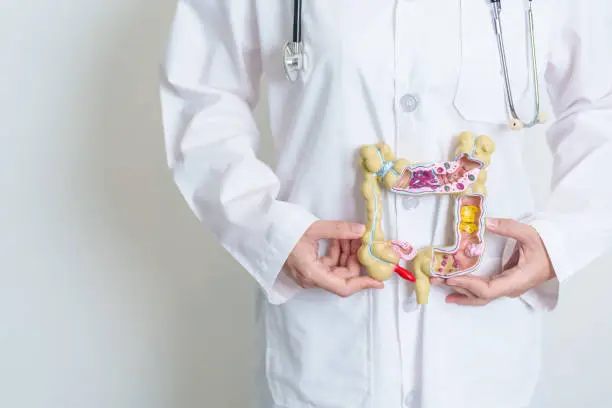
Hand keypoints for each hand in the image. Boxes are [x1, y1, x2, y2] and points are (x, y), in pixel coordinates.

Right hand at [285, 220, 384, 296]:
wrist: (262, 230)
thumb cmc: (284, 230)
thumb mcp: (313, 228)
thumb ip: (339, 230)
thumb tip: (361, 230)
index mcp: (312, 273)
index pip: (343, 287)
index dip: (363, 284)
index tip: (379, 280)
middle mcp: (311, 278)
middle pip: (342, 276)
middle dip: (355, 259)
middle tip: (363, 240)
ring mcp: (309, 273)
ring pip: (336, 268)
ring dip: (347, 252)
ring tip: (351, 234)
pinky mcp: (307, 266)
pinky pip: (328, 263)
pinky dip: (337, 251)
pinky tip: (340, 236)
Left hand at [432, 218, 555, 305]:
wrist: (560, 256)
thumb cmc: (547, 246)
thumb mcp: (530, 234)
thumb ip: (509, 228)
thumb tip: (487, 222)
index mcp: (517, 280)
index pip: (488, 289)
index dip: (468, 285)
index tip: (451, 279)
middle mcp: (510, 288)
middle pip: (480, 296)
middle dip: (457, 289)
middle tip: (436, 281)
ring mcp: (508, 288)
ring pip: (481, 296)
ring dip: (460, 293)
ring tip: (441, 289)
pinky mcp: (505, 284)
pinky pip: (484, 291)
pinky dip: (468, 290)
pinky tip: (456, 290)